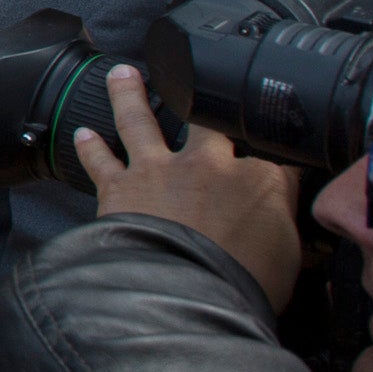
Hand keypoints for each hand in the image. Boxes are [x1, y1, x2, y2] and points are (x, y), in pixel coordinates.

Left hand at [72, 66, 302, 309]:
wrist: (183, 298)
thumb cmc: (242, 286)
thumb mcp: (290, 258)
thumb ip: (287, 224)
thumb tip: (287, 217)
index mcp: (261, 179)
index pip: (276, 154)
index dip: (278, 151)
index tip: (279, 148)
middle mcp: (209, 164)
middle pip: (209, 122)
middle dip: (204, 102)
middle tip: (194, 85)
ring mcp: (160, 170)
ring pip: (142, 120)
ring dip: (129, 95)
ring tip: (123, 74)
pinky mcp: (120, 187)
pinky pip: (101, 160)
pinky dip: (91, 148)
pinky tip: (83, 134)